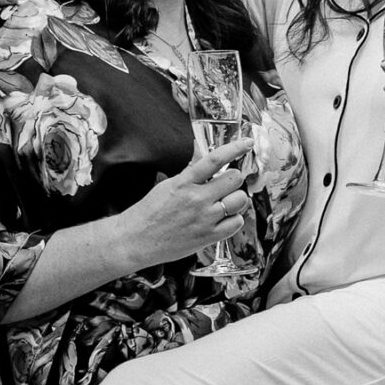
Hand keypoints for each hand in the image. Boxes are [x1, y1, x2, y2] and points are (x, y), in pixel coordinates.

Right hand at [112, 139, 251, 269]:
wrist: (136, 241)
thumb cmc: (149, 212)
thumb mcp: (167, 185)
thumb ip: (189, 171)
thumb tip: (201, 154)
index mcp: (184, 182)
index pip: (215, 159)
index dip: (235, 148)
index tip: (247, 143)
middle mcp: (197, 198)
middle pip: (234, 179)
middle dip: (233, 180)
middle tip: (224, 186)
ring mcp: (204, 218)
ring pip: (240, 200)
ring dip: (236, 199)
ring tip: (224, 203)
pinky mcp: (208, 237)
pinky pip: (236, 223)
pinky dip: (234, 219)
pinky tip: (223, 219)